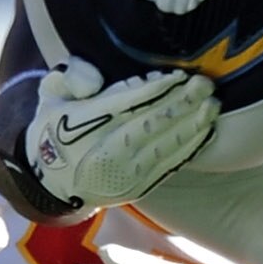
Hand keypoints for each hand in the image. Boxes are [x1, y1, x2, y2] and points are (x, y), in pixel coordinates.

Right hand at [10, 60, 217, 213]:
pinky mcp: (137, 188)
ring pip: (164, 147)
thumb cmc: (55, 131)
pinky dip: (190, 148)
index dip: (154, 90)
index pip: (122, 105)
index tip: (177, 75)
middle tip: (204, 84)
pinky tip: (207, 130)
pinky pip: (169, 166)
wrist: (51, 184)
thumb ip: (68, 77)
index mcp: (78, 128)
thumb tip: (95, 81)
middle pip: (149, 125)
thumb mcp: (50, 97)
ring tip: (212, 104)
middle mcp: (101, 153)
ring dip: (192, 125)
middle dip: (181, 104)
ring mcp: (122, 175)